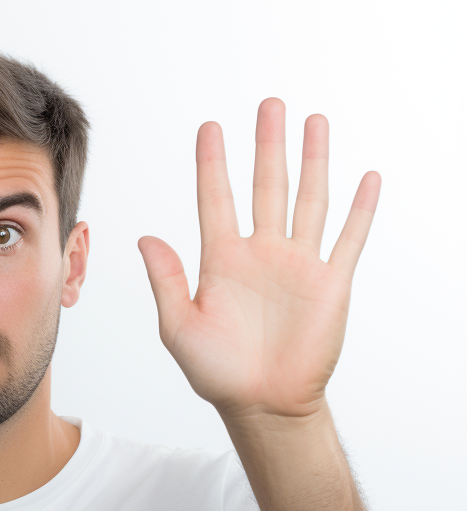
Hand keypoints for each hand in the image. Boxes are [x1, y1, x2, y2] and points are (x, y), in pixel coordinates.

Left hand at [137, 98, 379, 421]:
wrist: (262, 404)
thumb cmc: (216, 371)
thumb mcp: (178, 326)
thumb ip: (166, 280)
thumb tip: (144, 238)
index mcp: (221, 260)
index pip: (216, 199)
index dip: (212, 163)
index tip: (209, 127)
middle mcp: (260, 253)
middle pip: (266, 186)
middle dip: (268, 146)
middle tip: (269, 106)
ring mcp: (297, 265)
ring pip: (308, 200)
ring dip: (313, 161)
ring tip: (314, 121)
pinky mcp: (330, 283)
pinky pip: (348, 239)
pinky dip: (360, 209)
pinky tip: (366, 177)